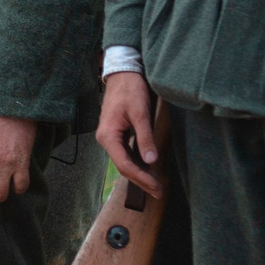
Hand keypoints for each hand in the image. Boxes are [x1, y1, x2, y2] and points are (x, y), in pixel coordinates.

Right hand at [96, 71, 162, 198]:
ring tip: (155, 185)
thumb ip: (145, 137)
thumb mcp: (140, 112)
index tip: (156, 187)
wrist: (123, 72)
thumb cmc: (130, 89)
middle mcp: (106, 139)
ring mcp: (110, 137)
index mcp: (108, 136)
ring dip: (139, 174)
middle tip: (158, 192)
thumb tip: (151, 160)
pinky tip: (147, 169)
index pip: (124, 164)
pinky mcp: (116, 133)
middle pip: (123, 166)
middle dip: (141, 181)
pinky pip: (125, 153)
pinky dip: (136, 163)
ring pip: (124, 161)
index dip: (141, 178)